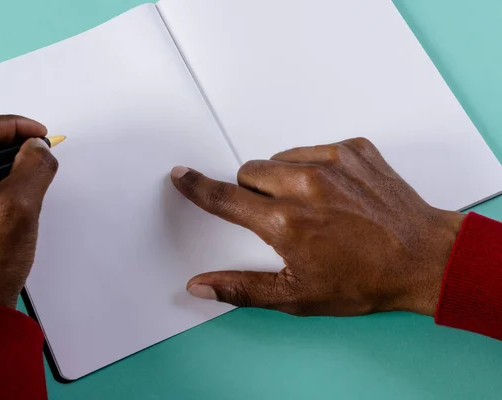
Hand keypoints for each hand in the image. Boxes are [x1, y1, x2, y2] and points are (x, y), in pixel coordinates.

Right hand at [171, 138, 464, 316]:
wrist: (423, 258)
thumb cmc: (365, 280)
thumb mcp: (297, 296)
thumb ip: (241, 289)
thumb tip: (201, 287)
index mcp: (286, 223)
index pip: (225, 198)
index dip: (198, 187)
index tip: (182, 174)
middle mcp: (305, 185)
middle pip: (250, 172)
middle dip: (254, 193)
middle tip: (282, 218)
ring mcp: (331, 162)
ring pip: (278, 159)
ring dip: (283, 179)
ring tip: (314, 207)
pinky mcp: (353, 149)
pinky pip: (311, 149)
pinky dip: (313, 168)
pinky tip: (334, 193)